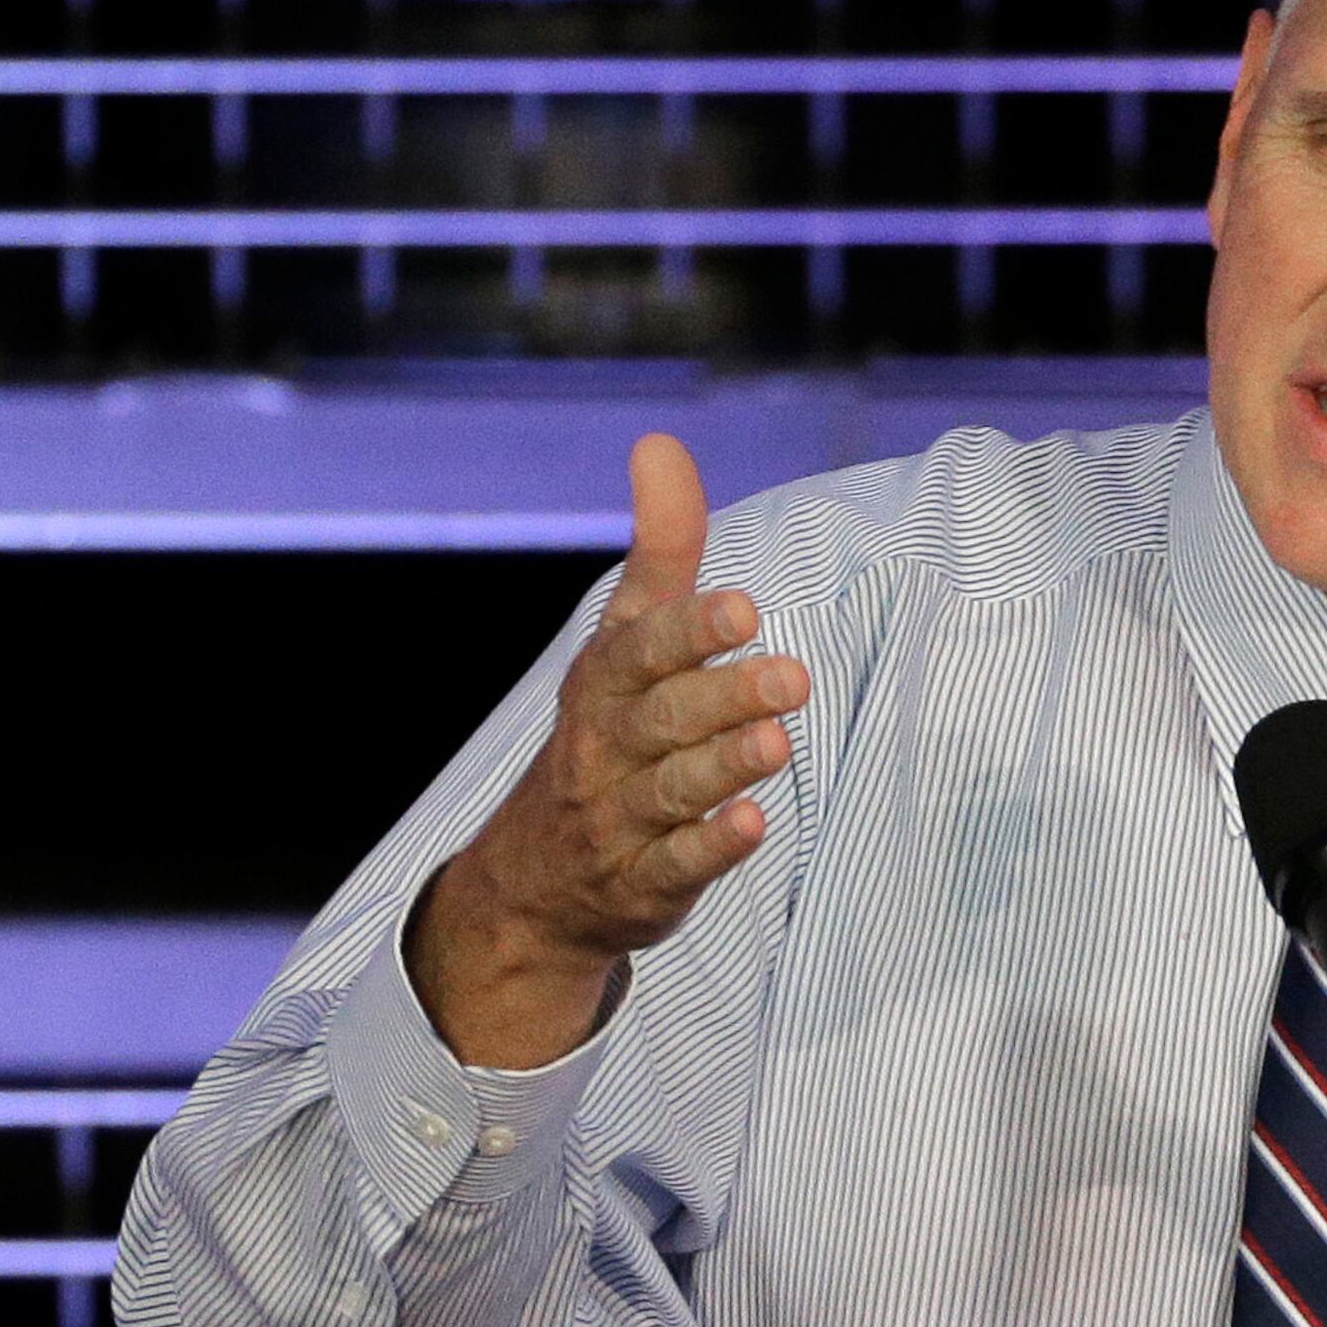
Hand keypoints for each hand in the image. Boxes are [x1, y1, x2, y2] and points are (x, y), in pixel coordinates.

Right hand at [409, 434, 809, 1068]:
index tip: (741, 608)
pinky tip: (751, 824)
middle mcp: (606, 746)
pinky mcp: (643, 883)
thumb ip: (660, 550)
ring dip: (722, 765)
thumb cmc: (607, 733)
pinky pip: (674, 865)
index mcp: (604, 681)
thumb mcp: (624, 640)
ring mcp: (620, 818)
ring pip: (671, 789)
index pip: (641, 648)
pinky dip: (710, 846)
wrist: (536, 879)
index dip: (688, 630)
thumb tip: (660, 443)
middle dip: (723, 696)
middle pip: (663, 718)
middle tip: (790, 677)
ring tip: (775, 742)